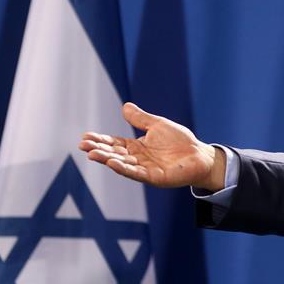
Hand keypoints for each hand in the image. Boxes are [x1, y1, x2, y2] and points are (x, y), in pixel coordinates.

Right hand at [78, 102, 225, 190]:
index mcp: (137, 146)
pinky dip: (124, 168)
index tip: (85, 136)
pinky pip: (136, 173)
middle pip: (114, 154)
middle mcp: (138, 158)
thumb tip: (124, 106)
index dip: (101, 140)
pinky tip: (113, 163)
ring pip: (122, 164)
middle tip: (83, 146)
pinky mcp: (154, 177)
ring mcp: (145, 169)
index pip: (114, 143)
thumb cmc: (181, 141)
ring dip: (107, 159)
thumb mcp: (158, 126)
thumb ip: (141, 119)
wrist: (200, 155)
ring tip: (92, 154)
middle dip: (99, 150)